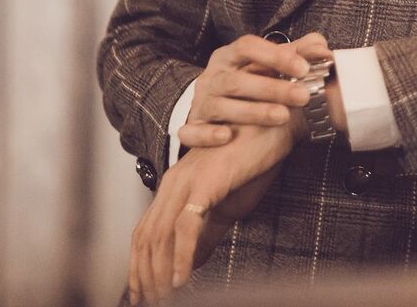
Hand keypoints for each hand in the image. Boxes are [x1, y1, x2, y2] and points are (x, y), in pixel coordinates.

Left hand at [128, 123, 294, 302]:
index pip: (144, 233)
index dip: (138, 266)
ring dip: (160, 273)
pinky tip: (182, 278)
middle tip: (151, 303)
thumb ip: (206, 233)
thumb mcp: (228, 205)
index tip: (141, 293)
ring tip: (165, 298)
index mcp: (174, 186)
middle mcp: (173, 183)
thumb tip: (189, 263)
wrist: (277, 127)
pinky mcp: (206, 182)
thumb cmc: (254, 161)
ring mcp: (187, 181)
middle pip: (146, 238)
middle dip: (144, 276)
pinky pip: (186, 226)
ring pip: (161, 235)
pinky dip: (181, 255)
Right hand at [174, 32, 334, 151]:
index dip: (275, 56)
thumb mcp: (267, 66)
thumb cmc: (247, 84)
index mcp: (229, 56)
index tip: (304, 69)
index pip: (248, 47)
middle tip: (304, 96)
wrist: (213, 113)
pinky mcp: (193, 127)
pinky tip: (227, 137)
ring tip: (283, 116)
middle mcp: (212, 77)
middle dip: (272, 88)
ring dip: (252, 111)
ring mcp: (201, 102)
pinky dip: (208, 135)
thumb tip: (322, 47)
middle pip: (238, 80)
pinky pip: (193, 132)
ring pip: (221, 105)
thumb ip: (296, 54)